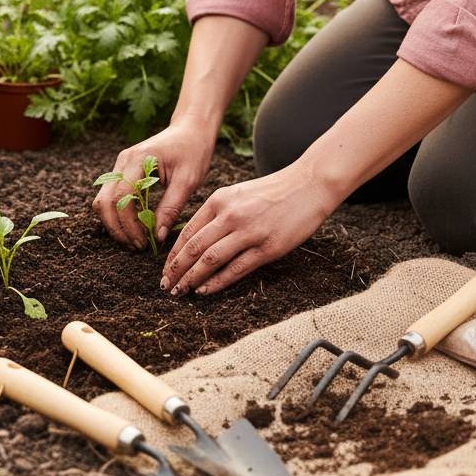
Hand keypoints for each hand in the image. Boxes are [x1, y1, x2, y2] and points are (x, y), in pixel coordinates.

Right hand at [92, 119, 215, 250]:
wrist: (191, 130)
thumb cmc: (193, 151)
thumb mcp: (188, 181)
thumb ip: (171, 207)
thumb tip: (158, 236)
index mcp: (138, 159)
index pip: (122, 198)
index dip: (129, 224)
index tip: (144, 242)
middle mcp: (123, 161)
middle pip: (105, 201)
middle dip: (118, 228)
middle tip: (137, 246)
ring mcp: (120, 165)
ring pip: (103, 201)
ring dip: (115, 223)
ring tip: (135, 240)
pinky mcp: (123, 171)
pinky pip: (111, 197)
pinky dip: (118, 214)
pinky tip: (135, 227)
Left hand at [160, 163, 338, 295]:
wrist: (309, 184)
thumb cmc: (274, 190)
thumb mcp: (239, 193)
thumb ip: (218, 212)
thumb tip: (196, 238)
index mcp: (220, 200)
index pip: (187, 231)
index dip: (173, 253)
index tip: (166, 268)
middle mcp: (230, 215)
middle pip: (193, 248)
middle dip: (175, 270)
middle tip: (166, 285)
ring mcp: (249, 232)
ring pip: (209, 260)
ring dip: (191, 279)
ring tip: (181, 291)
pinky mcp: (267, 248)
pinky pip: (235, 270)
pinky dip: (216, 283)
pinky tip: (205, 291)